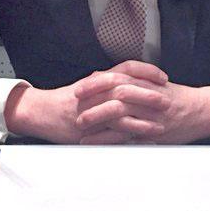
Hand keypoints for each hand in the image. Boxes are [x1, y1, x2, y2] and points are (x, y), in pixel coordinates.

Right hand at [3, 61, 169, 143]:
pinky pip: (111, 133)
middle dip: (150, 95)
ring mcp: (92, 109)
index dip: (147, 71)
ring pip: (122, 112)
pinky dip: (127, 137)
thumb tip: (132, 81)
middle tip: (168, 101)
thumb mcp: (89, 86)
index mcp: (100, 79)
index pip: (128, 68)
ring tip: (160, 126)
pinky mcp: (88, 128)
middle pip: (128, 88)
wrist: (41, 111)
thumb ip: (109, 83)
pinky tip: (140, 143)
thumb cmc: (66, 100)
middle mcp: (97, 91)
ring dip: (143, 120)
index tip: (164, 77)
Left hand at [74, 62, 209, 144]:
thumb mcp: (153, 83)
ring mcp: (152, 115)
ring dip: (100, 121)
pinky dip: (112, 139)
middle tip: (75, 108)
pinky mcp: (155, 132)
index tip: (79, 89)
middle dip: (94, 102)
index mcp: (147, 83)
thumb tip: (98, 75)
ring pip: (122, 115)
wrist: (203, 111)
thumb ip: (128, 80)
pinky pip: (131, 136)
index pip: (117, 78)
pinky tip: (98, 143)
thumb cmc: (177, 98)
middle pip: (117, 95)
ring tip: (82, 126)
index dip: (96, 84)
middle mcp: (149, 97)